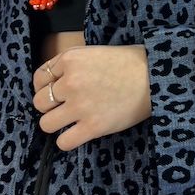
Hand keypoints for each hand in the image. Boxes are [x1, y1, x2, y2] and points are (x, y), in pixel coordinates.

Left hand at [32, 44, 152, 151]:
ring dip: (56, 123)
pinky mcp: (93, 127)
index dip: (46, 86)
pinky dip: (67, 141)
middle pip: (39, 102)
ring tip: (70, 121)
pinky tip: (77, 133)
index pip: (40, 78)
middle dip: (50, 105)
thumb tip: (50, 81)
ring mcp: (80, 106)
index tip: (56, 92)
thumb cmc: (127, 63)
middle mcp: (71, 82)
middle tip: (66, 106)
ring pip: (46, 123)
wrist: (155, 77)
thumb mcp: (93, 52)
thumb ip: (69, 63)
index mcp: (70, 60)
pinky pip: (63, 142)